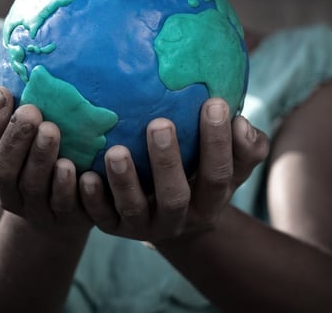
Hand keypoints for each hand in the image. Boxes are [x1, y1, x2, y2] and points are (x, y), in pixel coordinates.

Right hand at [0, 87, 91, 235]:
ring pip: (33, 187)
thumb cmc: (35, 156)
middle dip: (15, 139)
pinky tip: (71, 167)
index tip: (3, 94)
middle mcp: (8, 194)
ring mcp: (36, 209)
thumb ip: (1, 116)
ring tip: (51, 130)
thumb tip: (0, 89)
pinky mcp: (65, 217)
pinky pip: (63, 204)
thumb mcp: (14, 136)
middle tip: (31, 112)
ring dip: (40, 158)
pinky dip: (66, 186)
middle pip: (2, 169)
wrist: (65, 208)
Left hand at [77, 98, 268, 243]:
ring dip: (124, 181)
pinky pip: (101, 217)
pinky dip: (92, 199)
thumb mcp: (231, 165)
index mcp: (209, 202)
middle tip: (159, 124)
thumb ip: (246, 146)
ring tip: (115, 151)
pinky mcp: (114, 227)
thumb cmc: (202, 173)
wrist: (170, 213)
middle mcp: (178, 219)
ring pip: (134, 209)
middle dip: (167, 162)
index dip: (219, 143)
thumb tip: (241, 123)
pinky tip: (85, 176)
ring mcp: (144, 226)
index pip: (219, 175)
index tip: (213, 103)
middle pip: (175, 197)